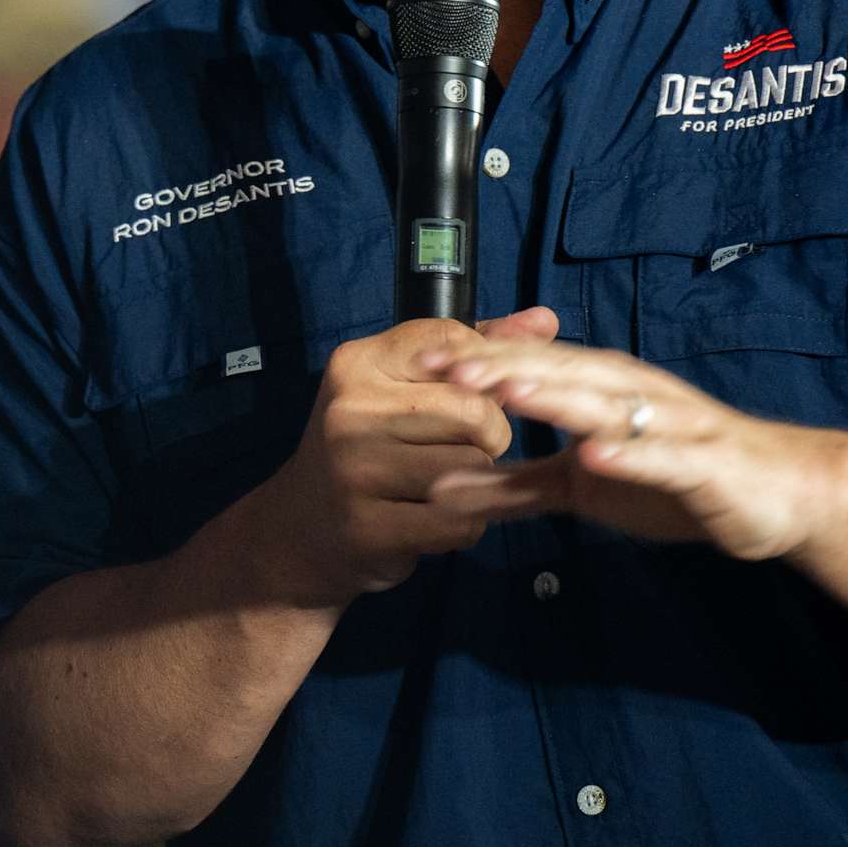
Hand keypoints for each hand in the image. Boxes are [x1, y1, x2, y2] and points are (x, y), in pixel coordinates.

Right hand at [245, 307, 558, 604]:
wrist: (302, 527)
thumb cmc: (370, 444)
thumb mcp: (404, 385)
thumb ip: (473, 350)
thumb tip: (545, 320)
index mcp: (359, 362)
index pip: (455, 343)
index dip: (485, 374)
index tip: (474, 396)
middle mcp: (351, 409)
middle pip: (478, 412)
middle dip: (489, 436)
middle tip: (459, 450)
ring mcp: (355, 469)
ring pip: (474, 468)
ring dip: (476, 484)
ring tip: (443, 485)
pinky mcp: (369, 526)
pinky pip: (460, 522)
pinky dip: (463, 526)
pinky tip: (435, 520)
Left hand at [414, 341, 844, 562]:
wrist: (778, 496)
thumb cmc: (673, 481)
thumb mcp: (581, 488)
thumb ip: (513, 488)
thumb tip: (440, 490)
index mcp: (599, 390)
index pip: (528, 368)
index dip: (476, 362)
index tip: (416, 360)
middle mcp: (630, 393)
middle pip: (558, 374)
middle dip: (500, 366)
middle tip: (442, 364)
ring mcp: (668, 423)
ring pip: (605, 405)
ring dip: (556, 396)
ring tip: (503, 390)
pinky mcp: (703, 463)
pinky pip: (661, 456)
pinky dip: (630, 452)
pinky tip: (595, 454)